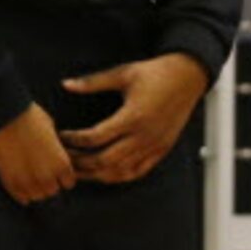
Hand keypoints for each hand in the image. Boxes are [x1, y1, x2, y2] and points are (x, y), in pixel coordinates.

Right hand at [0, 102, 76, 204]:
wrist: (4, 115)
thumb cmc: (31, 118)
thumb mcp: (53, 132)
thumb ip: (57, 149)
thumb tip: (57, 154)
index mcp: (62, 164)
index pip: (68, 183)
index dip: (63, 176)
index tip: (56, 171)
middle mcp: (47, 177)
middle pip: (52, 191)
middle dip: (49, 183)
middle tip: (41, 174)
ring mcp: (27, 181)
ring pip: (36, 196)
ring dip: (35, 189)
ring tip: (30, 179)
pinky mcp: (9, 181)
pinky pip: (20, 197)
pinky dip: (21, 193)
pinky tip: (20, 185)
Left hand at [59, 53, 208, 184]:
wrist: (188, 78)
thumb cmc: (156, 73)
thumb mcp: (123, 73)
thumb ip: (93, 82)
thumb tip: (66, 85)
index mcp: (133, 116)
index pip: (96, 138)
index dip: (74, 140)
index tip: (61, 136)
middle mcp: (144, 135)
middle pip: (105, 160)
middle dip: (80, 162)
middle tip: (64, 157)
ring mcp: (154, 146)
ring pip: (120, 171)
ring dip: (96, 174)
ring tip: (79, 170)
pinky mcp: (161, 150)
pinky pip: (137, 172)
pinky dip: (118, 176)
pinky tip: (104, 173)